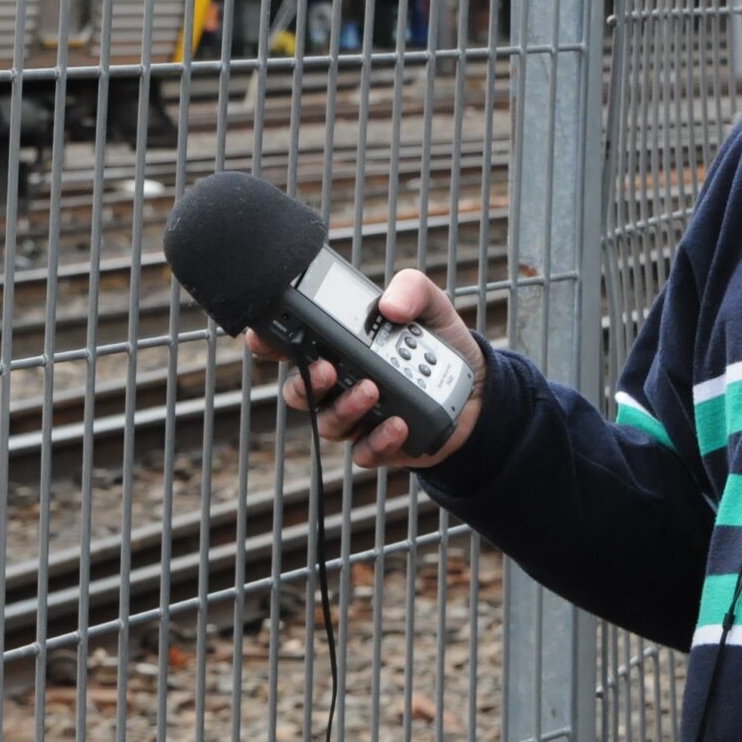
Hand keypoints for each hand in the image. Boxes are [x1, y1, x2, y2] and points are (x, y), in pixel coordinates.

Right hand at [245, 269, 484, 471]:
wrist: (479, 390)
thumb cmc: (441, 344)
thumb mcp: (431, 305)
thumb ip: (410, 290)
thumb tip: (389, 306)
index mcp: (339, 346)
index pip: (291, 345)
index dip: (269, 342)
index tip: (262, 336)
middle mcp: (339, 384)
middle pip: (300, 390)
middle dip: (306, 381)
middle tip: (327, 368)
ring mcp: (357, 417)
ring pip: (329, 422)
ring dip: (345, 407)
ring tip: (371, 390)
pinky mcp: (380, 445)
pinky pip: (364, 451)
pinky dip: (378, 440)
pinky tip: (397, 423)